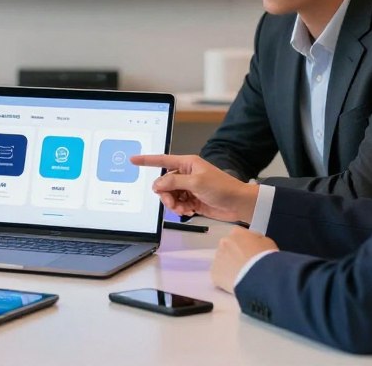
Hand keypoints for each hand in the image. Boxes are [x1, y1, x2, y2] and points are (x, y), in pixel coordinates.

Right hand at [130, 154, 257, 223]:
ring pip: (170, 195)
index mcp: (188, 163)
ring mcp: (189, 187)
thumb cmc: (222, 188)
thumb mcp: (196, 182)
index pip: (163, 160)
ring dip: (174, 204)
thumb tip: (158, 183)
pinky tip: (189, 211)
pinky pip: (178, 204)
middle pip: (164, 182)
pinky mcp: (192, 199)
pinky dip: (180, 209)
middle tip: (172, 203)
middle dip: (166, 194)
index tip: (133, 160)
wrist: (238, 204)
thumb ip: (174, 181)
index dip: (147, 160)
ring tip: (183, 209)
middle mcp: (186, 174)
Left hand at [210, 226, 277, 292]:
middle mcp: (224, 242)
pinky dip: (225, 279)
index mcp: (236, 232)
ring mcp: (217, 257)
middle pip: (228, 247)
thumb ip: (257, 239)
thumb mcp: (268, 242)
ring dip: (229, 266)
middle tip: (246, 265)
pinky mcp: (214, 273)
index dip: (245, 245)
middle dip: (235, 255)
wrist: (259, 276)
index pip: (239, 236)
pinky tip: (235, 284)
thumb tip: (253, 242)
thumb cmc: (266, 257)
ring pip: (222, 261)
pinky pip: (219, 275)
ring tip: (241, 276)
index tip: (251, 253)